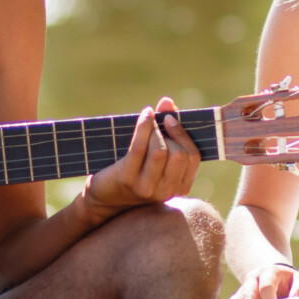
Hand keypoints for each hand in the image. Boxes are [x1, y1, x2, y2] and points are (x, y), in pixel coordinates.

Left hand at [82, 98, 200, 214]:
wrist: (105, 196)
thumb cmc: (135, 170)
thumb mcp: (155, 155)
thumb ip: (166, 130)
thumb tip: (167, 102)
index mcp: (180, 187)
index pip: (193, 157)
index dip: (184, 135)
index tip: (171, 120)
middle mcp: (166, 192)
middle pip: (179, 154)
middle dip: (170, 133)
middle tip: (160, 121)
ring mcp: (147, 188)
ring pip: (160, 151)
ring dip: (155, 130)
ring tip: (149, 120)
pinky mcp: (128, 180)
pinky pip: (140, 148)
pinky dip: (144, 126)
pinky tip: (145, 115)